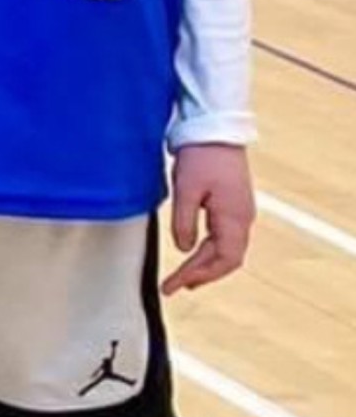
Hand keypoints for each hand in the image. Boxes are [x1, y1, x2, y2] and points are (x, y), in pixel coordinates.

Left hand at [163, 142, 255, 293]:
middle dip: (201, 274)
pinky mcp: (231, 205)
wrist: (216, 129)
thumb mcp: (186, 190)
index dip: (202, 276)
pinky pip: (224, 236)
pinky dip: (209, 250)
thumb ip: (184, 222)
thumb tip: (182, 249)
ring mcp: (239, 212)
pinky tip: (194, 252)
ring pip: (226, 249)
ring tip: (184, 276)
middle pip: (226, 258)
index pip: (224, 260)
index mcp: (234, 218)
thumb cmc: (203, 156)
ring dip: (205, 264)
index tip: (177, 285)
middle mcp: (242, 218)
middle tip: (175, 286)